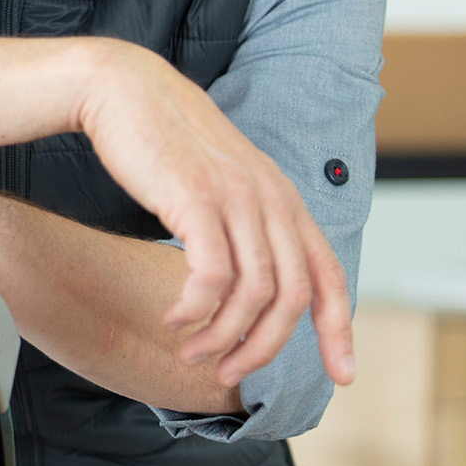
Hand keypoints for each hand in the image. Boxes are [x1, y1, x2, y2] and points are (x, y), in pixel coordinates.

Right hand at [78, 43, 355, 388]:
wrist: (123, 89)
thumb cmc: (162, 139)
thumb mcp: (218, 179)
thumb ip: (242, 216)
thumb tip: (245, 272)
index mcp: (282, 198)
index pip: (328, 273)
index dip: (340, 328)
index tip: (342, 376)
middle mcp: (270, 199)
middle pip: (293, 296)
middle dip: (264, 347)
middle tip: (227, 372)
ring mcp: (236, 198)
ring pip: (253, 294)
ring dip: (222, 335)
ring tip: (191, 351)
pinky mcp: (196, 199)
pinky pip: (211, 275)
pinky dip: (195, 308)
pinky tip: (173, 317)